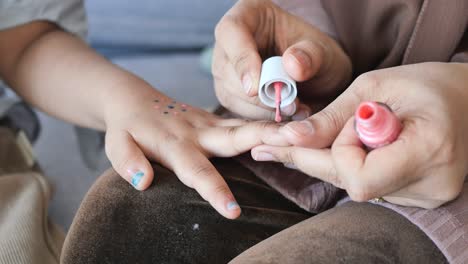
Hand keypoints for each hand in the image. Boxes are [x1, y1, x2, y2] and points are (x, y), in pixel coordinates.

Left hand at [104, 90, 279, 218]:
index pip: (197, 171)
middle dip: (265, 141)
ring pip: (247, 126)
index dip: (215, 191)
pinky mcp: (216, 119)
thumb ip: (127, 162)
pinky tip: (294, 128)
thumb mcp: (116, 144)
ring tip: (306, 132)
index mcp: (174, 143)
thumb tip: (144, 183)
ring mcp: (210, 122)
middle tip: (296, 145)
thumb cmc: (126, 128)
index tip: (234, 211)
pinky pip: (245, 123)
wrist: (134, 99)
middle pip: (236, 137)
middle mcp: (198, 131)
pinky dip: (269, 125)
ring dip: (275, 129)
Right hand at [213, 0, 350, 119]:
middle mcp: (229, 43)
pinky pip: (237, 111)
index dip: (242, 60)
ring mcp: (226, 70)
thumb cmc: (317, 56)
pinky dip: (261, 119)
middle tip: (291, 105)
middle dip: (258, 93)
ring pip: (230, 94)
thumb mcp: (323, 51)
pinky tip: (283, 116)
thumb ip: (311, 55)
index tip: (256, 87)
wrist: (317, 77)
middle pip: (228, 70)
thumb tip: (291, 65)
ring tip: (294, 109)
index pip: (232, 32)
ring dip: (262, 109)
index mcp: (247, 16)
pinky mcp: (229, 94)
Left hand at [252, 62, 467, 208]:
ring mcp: (428, 196)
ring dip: (339, 160)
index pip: (358, 177)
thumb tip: (291, 138)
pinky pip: (371, 185)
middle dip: (317, 158)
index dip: (337, 152)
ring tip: (350, 131)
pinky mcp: (421, 197)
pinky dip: (355, 164)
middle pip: (351, 185)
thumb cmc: (429, 84)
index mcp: (428, 151)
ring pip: (357, 186)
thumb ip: (332, 118)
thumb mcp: (376, 87)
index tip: (336, 126)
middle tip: (278, 142)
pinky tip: (358, 145)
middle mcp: (431, 184)